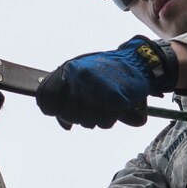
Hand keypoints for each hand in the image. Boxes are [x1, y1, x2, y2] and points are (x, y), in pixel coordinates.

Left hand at [35, 37, 177, 129]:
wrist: (139, 62)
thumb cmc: (108, 70)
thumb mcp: (83, 76)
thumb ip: (68, 96)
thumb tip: (65, 125)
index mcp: (70, 70)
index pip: (47, 99)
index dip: (53, 110)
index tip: (61, 111)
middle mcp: (80, 78)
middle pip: (68, 115)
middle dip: (78, 116)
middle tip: (91, 107)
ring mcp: (97, 88)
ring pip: (86, 121)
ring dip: (96, 118)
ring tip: (105, 104)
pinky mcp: (114, 98)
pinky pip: (105, 122)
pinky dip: (110, 118)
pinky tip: (115, 106)